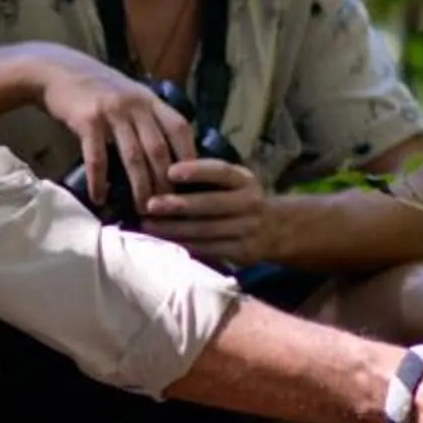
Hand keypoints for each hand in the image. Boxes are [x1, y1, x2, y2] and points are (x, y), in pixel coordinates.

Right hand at [38, 52, 199, 210]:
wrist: (57, 71)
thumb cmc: (95, 88)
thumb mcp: (129, 95)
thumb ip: (148, 117)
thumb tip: (167, 153)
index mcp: (149, 99)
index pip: (179, 128)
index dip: (189, 155)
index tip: (191, 182)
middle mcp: (135, 104)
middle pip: (158, 148)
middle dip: (164, 182)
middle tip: (167, 207)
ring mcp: (112, 112)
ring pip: (133, 157)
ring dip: (139, 187)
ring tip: (141, 210)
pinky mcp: (87, 121)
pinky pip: (98, 158)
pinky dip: (99, 181)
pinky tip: (100, 198)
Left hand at [141, 159, 277, 263]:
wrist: (274, 230)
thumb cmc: (238, 199)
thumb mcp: (232, 182)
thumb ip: (206, 177)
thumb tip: (161, 170)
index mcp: (244, 180)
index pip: (221, 172)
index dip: (196, 171)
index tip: (169, 172)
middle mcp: (250, 202)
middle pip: (211, 204)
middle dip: (178, 205)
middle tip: (149, 205)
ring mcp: (248, 229)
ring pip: (205, 230)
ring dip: (173, 229)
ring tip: (148, 225)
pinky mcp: (242, 252)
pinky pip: (208, 249)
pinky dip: (183, 245)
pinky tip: (163, 241)